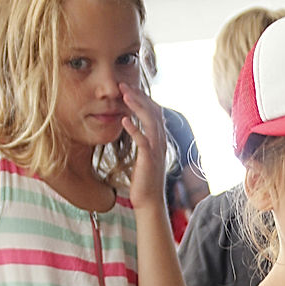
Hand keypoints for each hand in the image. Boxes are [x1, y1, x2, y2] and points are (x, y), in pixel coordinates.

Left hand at [119, 83, 167, 210]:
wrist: (149, 201)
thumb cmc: (144, 180)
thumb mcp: (144, 156)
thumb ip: (142, 140)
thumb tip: (134, 126)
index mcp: (159, 140)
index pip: (155, 112)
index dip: (143, 98)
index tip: (129, 88)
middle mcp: (160, 142)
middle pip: (154, 112)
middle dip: (139, 96)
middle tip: (124, 84)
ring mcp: (156, 151)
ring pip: (150, 122)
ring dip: (137, 106)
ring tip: (124, 94)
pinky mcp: (149, 160)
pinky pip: (143, 141)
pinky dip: (134, 129)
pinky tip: (125, 120)